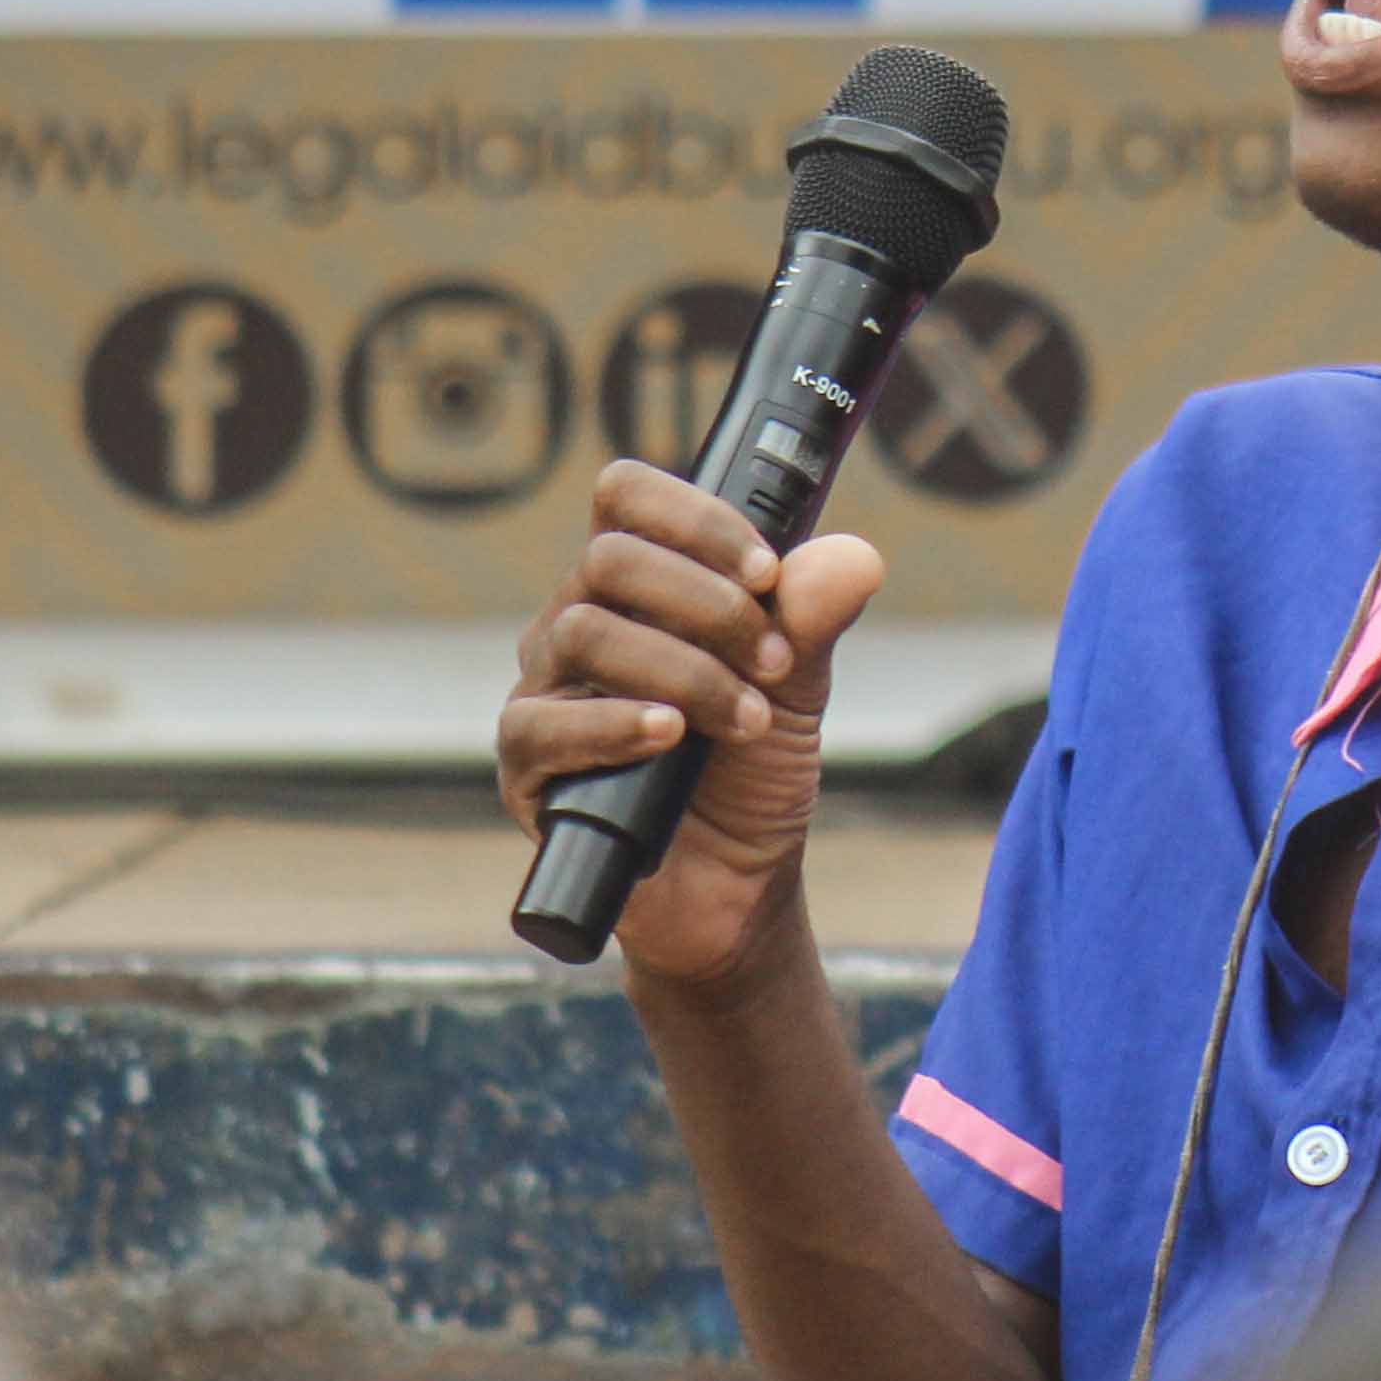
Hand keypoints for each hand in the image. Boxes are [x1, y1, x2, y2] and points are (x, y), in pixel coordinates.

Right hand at [496, 458, 887, 989]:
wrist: (737, 882)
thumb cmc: (751, 768)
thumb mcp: (798, 685)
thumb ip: (815, 617)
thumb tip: (854, 558)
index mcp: (636, 584)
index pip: (627, 498)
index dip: (695, 517)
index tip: (769, 571)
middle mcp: (577, 622)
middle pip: (609, 559)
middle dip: (710, 603)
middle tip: (776, 661)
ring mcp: (544, 692)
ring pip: (584, 634)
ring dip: (685, 672)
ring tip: (747, 722)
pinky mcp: (526, 767)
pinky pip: (540, 726)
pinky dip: (614, 724)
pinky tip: (669, 737)